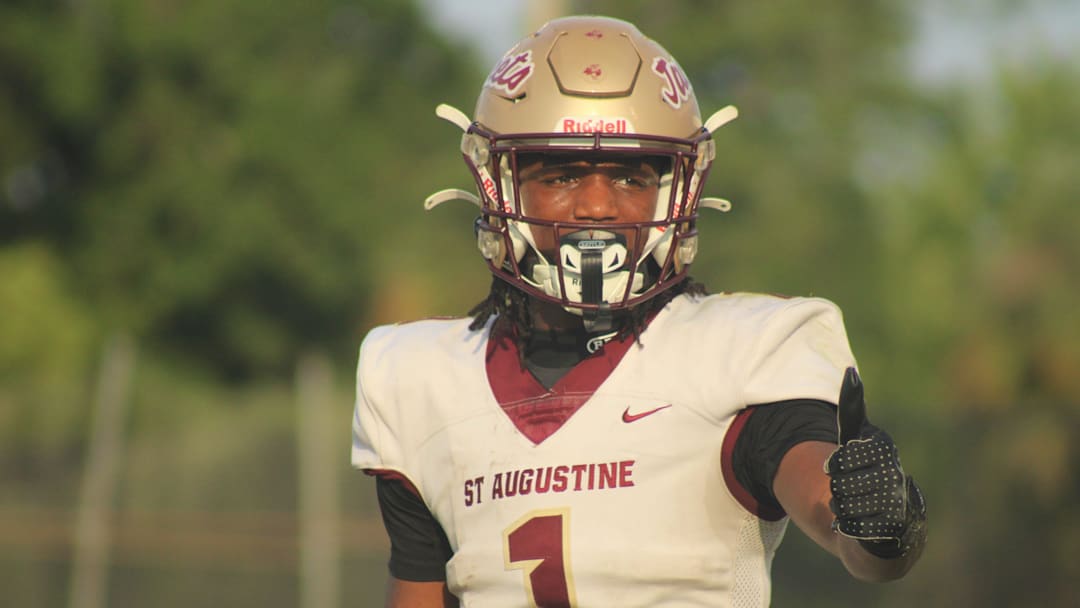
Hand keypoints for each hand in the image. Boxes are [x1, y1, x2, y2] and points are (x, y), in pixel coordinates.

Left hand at [825, 368, 926, 558]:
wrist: (889, 521)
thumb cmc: (867, 473)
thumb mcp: (858, 440)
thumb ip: (852, 411)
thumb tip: (850, 372)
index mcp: (884, 450)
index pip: (839, 458)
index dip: (834, 465)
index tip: (839, 465)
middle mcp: (896, 474)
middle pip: (838, 483)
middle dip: (837, 489)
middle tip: (851, 488)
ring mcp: (895, 503)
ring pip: (842, 505)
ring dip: (841, 507)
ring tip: (856, 505)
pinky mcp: (891, 529)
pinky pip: (850, 526)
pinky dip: (846, 525)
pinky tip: (858, 522)